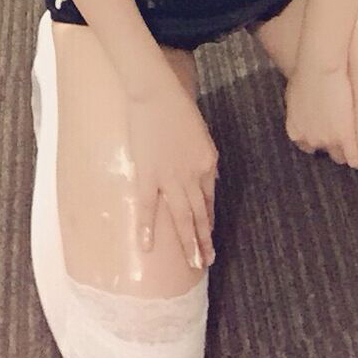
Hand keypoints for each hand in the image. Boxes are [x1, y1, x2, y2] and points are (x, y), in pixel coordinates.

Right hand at [126, 82, 217, 270]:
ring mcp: (170, 178)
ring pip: (182, 217)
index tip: (209, 237)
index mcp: (208, 163)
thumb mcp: (200, 134)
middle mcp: (193, 175)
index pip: (210, 200)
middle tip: (206, 262)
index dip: (209, 220)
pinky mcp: (148, 175)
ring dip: (188, 242)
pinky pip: (147, 206)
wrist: (157, 93)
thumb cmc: (178, 107)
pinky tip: (148, 247)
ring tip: (193, 264)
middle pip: (200, 214)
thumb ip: (202, 159)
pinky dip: (147, 228)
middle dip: (203, 240)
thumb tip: (204, 179)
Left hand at [284, 60, 357, 169]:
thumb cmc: (304, 74)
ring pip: (339, 157)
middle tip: (340, 136)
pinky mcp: (345, 137)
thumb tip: (302, 112)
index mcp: (295, 130)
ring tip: (354, 148)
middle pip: (323, 152)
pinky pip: (354, 158)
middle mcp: (309, 139)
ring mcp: (328, 140)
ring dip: (345, 152)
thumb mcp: (294, 94)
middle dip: (330, 145)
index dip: (316, 140)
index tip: (324, 135)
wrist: (320, 69)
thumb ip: (298, 110)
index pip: (306, 146)